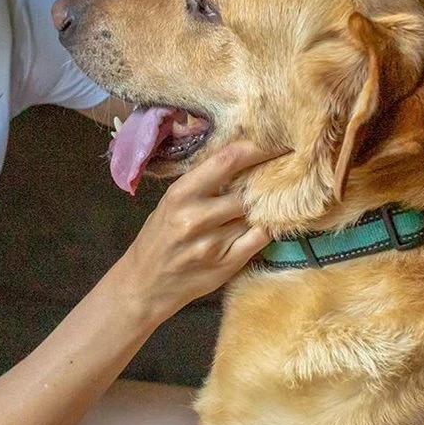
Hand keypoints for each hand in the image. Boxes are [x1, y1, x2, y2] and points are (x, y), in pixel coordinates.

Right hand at [115, 142, 282, 317]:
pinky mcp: (226, 265)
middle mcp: (196, 217)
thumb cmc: (160, 236)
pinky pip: (260, 238)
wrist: (144, 284)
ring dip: (259, 210)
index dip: (258, 147)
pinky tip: (258, 227)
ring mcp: (212, 244)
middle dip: (261, 184)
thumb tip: (245, 157)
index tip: (279, 140)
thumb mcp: (173, 201)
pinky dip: (263, 229)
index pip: (227, 160)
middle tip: (272, 178)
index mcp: (181, 193)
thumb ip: (204, 182)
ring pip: (254, 214)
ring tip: (256, 207)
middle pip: (247, 190)